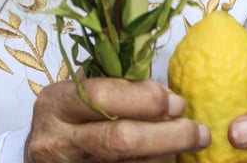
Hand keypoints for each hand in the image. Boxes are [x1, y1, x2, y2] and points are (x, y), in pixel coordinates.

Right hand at [25, 75, 206, 162]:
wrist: (48, 153)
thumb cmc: (72, 118)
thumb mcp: (82, 96)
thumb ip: (120, 90)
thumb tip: (171, 99)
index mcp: (57, 104)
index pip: (103, 98)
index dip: (147, 100)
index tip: (178, 103)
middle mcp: (57, 140)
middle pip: (121, 139)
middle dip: (169, 135)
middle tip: (198, 131)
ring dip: (166, 155)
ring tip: (186, 145)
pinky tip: (167, 159)